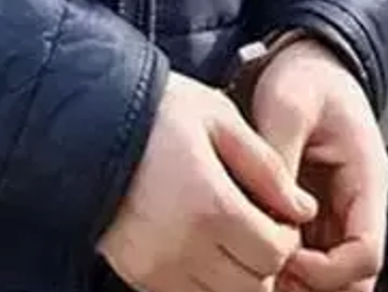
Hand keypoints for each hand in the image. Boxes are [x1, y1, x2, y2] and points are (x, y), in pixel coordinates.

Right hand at [99, 73, 318, 291]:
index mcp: (209, 205)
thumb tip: (303, 209)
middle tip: (258, 227)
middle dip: (265, 261)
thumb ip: (267, 167)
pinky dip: (204, 281)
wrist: (84, 125)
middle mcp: (182, 246)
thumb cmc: (156, 112)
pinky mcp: (136, 274)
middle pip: (252, 286)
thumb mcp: (219, 119)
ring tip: (229, 236)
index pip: (273, 253)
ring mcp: (155, 266)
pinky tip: (202, 246)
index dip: (287, 237)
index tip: (279, 215)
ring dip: (236, 276)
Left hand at [249, 40, 387, 291]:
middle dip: (314, 286)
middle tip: (266, 276)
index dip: (326, 271)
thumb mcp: (288, 105)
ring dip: (300, 281)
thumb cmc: (305, 77)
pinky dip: (289, 267)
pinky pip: (313, 256)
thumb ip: (280, 158)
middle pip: (355, 276)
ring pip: (335, 273)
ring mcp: (341, 209)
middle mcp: (360, 202)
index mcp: (367, 178)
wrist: (308, 60)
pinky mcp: (319, 211)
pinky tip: (256, 256)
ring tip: (258, 269)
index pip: (365, 253)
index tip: (283, 257)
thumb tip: (269, 211)